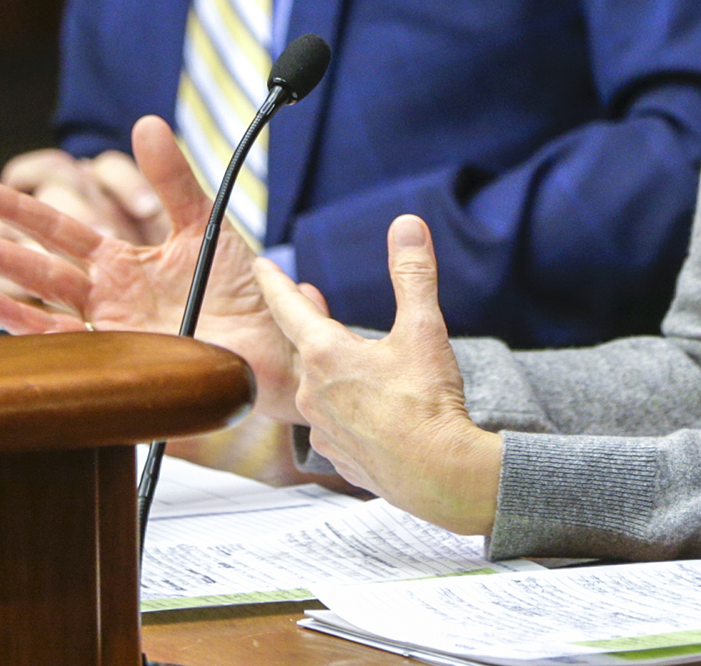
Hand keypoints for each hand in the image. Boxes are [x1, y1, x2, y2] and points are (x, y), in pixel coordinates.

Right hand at [0, 115, 303, 419]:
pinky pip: (63, 342)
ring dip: (2, 279)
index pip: (64, 231)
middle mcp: (110, 296)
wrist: (274, 349)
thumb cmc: (245, 292)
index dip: (26, 212)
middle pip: (43, 265)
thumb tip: (146, 122)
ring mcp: (110, 329)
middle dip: (0, 244)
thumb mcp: (206, 225)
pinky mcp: (119, 361)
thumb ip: (174, 179)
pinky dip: (26, 323)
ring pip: (44, 300)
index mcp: (127, 263)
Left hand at [252, 216, 501, 536]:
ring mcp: (323, 429)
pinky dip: (348, 410)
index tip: (262, 267)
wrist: (439, 474)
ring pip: (321, 389)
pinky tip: (370, 410)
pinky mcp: (339, 456)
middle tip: (311, 302)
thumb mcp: (424, 328)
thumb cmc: (427, 404)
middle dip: (311, 324)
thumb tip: (407, 225)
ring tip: (356, 362)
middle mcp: (314, 392)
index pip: (289, 308)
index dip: (276, 283)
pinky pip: (335, 424)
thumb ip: (412, 274)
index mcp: (327, 356)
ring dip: (334, 371)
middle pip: (307, 348)